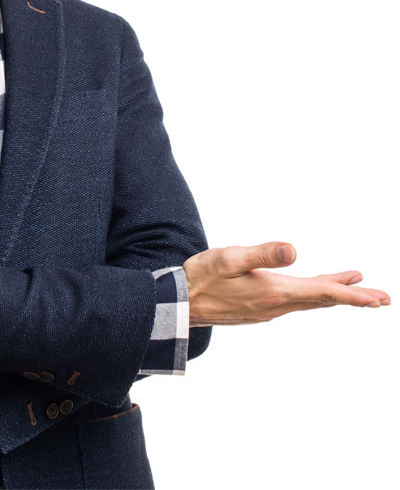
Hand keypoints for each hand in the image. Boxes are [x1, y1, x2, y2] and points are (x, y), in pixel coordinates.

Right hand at [184, 241, 390, 325]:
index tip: (377, 298)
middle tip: (382, 298)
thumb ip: (262, 254)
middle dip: (353, 298)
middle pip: (322, 301)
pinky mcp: (258, 309)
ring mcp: (267, 309)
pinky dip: (313, 296)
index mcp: (274, 292)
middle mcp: (276, 305)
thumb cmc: (201, 277)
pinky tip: (311, 291)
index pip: (321, 293)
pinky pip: (294, 302)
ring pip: (309, 301)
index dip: (351, 295)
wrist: (179, 305)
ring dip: (334, 295)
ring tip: (355, 288)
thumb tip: (294, 250)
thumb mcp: (230, 258)